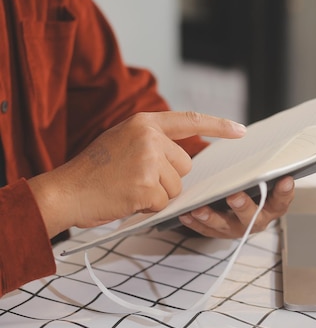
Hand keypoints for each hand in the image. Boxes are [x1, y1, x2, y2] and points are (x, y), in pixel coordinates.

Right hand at [28, 111, 246, 237]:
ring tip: (128, 188)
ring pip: (177, 187)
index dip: (218, 126)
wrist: (64, 192)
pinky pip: (165, 203)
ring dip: (158, 195)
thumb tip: (185, 160)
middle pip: (185, 165)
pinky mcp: (147, 185)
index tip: (240, 130)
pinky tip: (127, 199)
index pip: (190, 120)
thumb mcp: (122, 141)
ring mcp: (148, 160)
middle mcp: (149, 137)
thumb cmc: (93, 171)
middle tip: (135, 179)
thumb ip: (153, 143)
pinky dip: (149, 207)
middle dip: (168, 178)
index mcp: (144, 123)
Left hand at [178, 176, 294, 238]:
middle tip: (234, 196)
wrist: (241, 205)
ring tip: (200, 209)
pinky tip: (186, 213)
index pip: (282, 200)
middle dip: (243, 206)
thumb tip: (251, 139)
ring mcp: (237, 227)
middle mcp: (256, 219)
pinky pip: (205, 230)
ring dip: (212, 217)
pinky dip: (195, 222)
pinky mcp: (218, 232)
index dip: (284, 192)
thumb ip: (261, 165)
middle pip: (253, 217)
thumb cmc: (252, 186)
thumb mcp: (259, 175)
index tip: (285, 179)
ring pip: (225, 225)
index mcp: (272, 206)